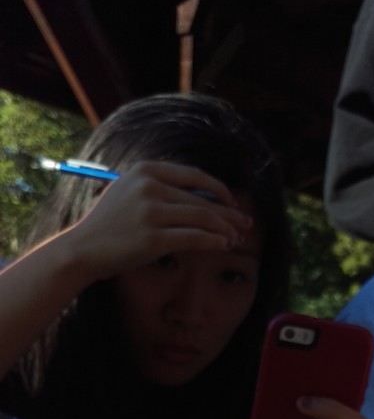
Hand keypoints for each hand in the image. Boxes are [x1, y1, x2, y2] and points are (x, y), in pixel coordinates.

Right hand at [62, 161, 252, 282]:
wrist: (83, 248)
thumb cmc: (108, 225)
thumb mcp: (128, 192)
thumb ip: (157, 188)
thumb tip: (196, 197)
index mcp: (146, 170)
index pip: (194, 175)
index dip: (218, 189)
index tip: (232, 201)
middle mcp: (150, 186)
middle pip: (202, 199)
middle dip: (228, 213)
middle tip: (245, 224)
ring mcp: (152, 211)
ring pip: (202, 218)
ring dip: (224, 229)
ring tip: (236, 238)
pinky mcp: (154, 237)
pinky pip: (195, 237)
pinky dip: (213, 242)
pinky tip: (224, 246)